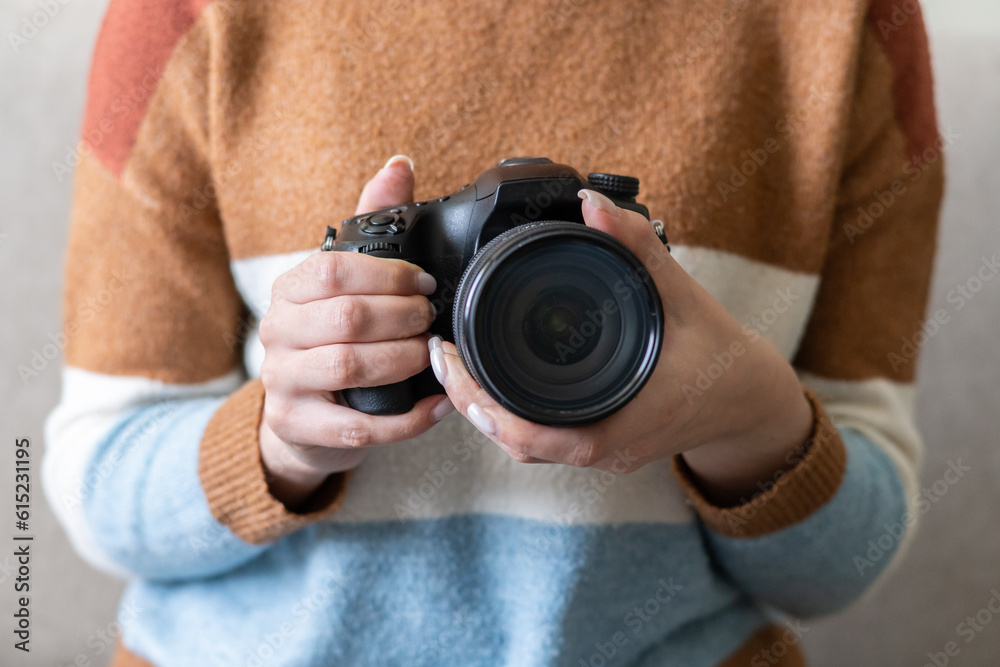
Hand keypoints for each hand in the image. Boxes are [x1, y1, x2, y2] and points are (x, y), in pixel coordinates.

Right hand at [258, 155, 453, 507]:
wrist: (302, 415)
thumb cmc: (331, 339)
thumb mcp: (344, 282)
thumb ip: (371, 224)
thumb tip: (400, 166)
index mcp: (290, 289)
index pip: (334, 270)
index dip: (389, 275)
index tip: (425, 284)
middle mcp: (277, 332)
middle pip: (346, 317)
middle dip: (403, 317)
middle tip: (432, 319)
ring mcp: (282, 383)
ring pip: (348, 366)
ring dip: (403, 360)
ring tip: (432, 355)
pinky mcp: (298, 427)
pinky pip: (358, 429)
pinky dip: (408, 418)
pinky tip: (437, 404)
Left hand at [430, 188, 813, 505]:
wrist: (752, 400)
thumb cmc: (723, 354)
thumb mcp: (684, 294)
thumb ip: (638, 248)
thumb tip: (592, 203)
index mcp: (624, 423)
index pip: (537, 437)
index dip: (485, 407)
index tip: (452, 363)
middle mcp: (608, 448)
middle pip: (518, 444)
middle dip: (471, 404)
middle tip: (439, 356)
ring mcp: (604, 452)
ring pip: (528, 447)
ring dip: (486, 412)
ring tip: (454, 367)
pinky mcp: (603, 445)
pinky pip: (545, 442)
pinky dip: (511, 416)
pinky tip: (491, 384)